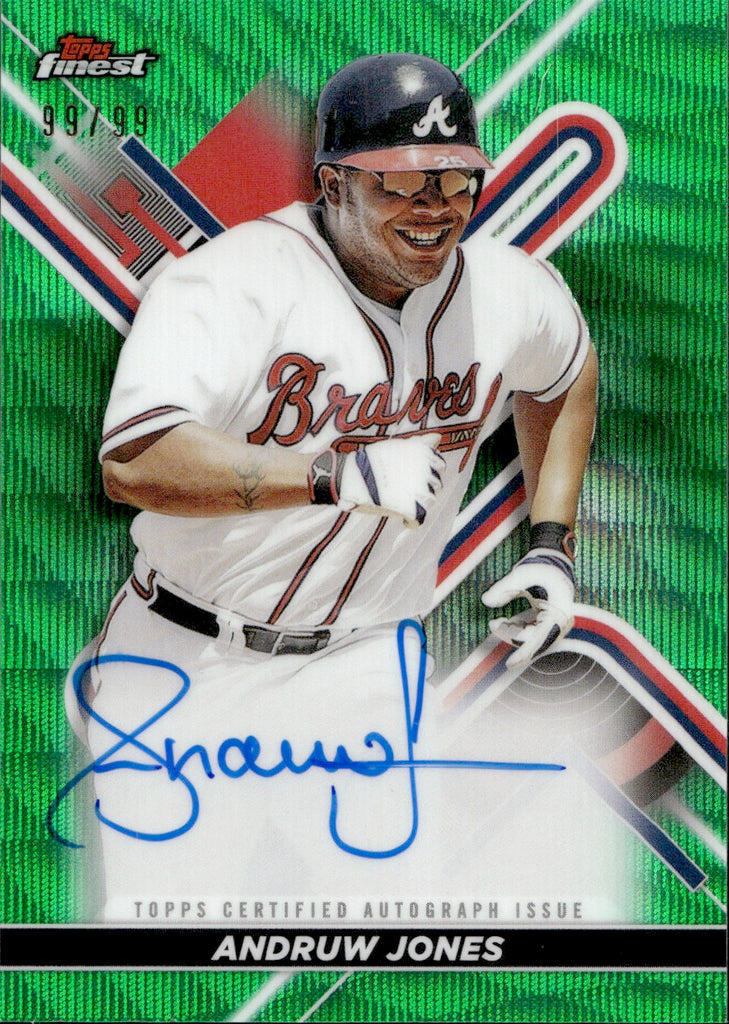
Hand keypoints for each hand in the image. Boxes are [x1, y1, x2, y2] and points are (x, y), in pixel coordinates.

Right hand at [338, 433, 444, 525]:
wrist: (349, 476)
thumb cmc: (370, 462)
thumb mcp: (396, 446)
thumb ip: (418, 443)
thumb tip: (437, 437)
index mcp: (420, 454)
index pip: (439, 465)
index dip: (430, 470)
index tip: (416, 474)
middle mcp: (424, 472)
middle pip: (436, 484)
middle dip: (425, 487)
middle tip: (406, 489)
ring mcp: (418, 490)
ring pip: (430, 500)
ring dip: (420, 502)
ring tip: (403, 501)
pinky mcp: (409, 507)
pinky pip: (418, 518)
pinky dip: (412, 522)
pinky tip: (404, 521)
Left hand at [481, 547, 574, 667]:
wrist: (553, 561)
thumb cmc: (540, 567)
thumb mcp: (521, 573)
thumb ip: (503, 587)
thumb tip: (485, 600)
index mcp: (559, 612)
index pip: (541, 639)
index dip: (524, 652)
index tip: (508, 662)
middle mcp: (561, 622)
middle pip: (535, 643)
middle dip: (512, 638)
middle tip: (493, 625)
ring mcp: (556, 624)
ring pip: (532, 641)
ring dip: (513, 634)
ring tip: (497, 622)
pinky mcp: (548, 623)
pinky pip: (532, 635)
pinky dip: (518, 630)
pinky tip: (506, 621)